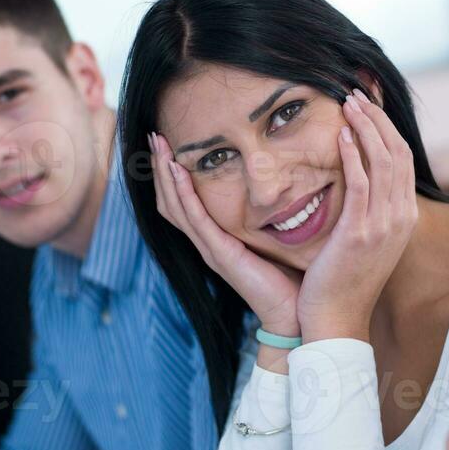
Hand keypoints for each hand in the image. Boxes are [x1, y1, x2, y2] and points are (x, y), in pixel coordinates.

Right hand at [150, 131, 301, 336]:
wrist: (294, 315)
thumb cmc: (289, 279)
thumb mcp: (272, 238)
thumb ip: (267, 214)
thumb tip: (278, 181)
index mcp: (216, 239)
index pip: (182, 201)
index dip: (171, 173)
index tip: (169, 142)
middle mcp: (207, 243)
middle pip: (170, 200)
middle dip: (160, 167)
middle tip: (153, 134)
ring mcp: (210, 249)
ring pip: (176, 206)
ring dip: (165, 173)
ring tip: (158, 143)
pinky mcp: (220, 255)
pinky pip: (196, 219)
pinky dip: (184, 193)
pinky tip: (178, 170)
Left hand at [295, 89, 417, 341]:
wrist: (336, 319)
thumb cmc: (344, 278)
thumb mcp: (366, 237)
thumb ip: (370, 207)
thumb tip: (362, 176)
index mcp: (404, 217)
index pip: (403, 159)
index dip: (388, 127)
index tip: (370, 102)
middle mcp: (401, 218)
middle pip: (398, 153)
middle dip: (378, 118)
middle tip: (357, 92)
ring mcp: (384, 226)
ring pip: (383, 162)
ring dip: (365, 127)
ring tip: (348, 103)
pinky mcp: (360, 233)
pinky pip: (361, 184)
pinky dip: (354, 154)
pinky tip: (340, 135)